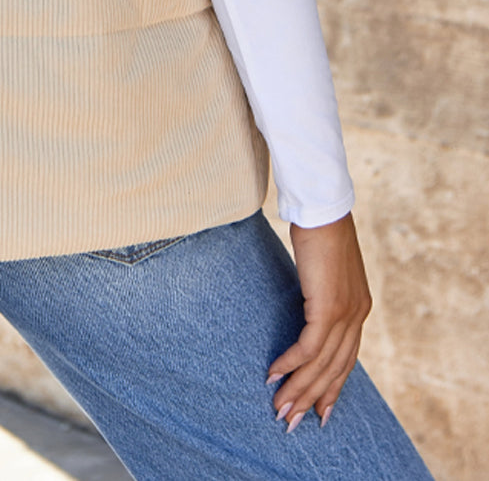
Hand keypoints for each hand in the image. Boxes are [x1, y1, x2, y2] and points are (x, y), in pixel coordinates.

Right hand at [266, 212, 371, 431]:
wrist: (323, 210)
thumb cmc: (320, 232)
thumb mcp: (325, 271)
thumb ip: (321, 294)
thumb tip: (306, 309)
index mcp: (359, 309)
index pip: (347, 360)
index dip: (332, 388)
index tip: (319, 412)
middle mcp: (357, 316)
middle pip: (335, 369)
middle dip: (312, 399)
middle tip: (291, 422)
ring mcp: (345, 314)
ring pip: (321, 364)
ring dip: (298, 389)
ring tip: (279, 408)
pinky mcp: (327, 308)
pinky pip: (308, 347)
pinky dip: (290, 363)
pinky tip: (274, 374)